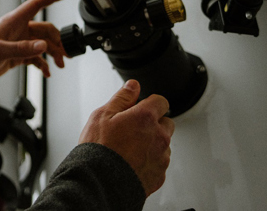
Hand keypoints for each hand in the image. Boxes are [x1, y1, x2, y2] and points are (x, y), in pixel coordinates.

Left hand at [0, 0, 69, 84]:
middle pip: (45, 29)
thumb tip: (43, 46)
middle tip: (65, 54)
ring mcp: (18, 43)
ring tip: (59, 64)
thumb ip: (22, 49)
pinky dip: (43, 63)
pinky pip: (36, 57)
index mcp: (13, 22)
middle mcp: (18, 30)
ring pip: (43, 44)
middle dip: (58, 40)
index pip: (36, 4)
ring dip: (53, 53)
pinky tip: (47, 71)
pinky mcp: (17, 55)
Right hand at [78, 80, 173, 195]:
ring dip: (152, 143)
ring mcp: (161, 157)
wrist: (100, 181)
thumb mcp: (103, 115)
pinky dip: (150, 162)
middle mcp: (159, 136)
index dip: (150, 103)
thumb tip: (133, 86)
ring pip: (164, 144)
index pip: (161, 102)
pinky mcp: (160, 175)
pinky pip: (159, 163)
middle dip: (153, 123)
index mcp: (145, 117)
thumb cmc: (100, 148)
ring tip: (129, 149)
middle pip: (166, 123)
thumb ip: (122, 98)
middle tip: (132, 130)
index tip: (141, 108)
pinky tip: (132, 162)